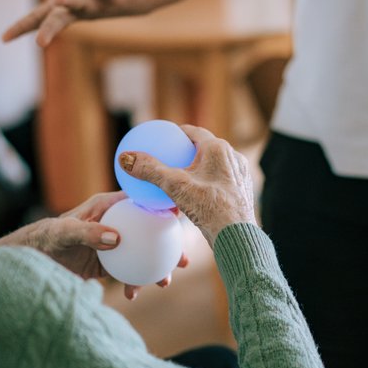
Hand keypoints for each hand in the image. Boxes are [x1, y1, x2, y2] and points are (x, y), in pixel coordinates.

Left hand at [0, 191, 187, 299]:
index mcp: (109, 205)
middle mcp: (116, 222)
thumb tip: (117, 238)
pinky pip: (128, 270)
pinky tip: (133, 294)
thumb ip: (89, 232)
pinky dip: (134, 281)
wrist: (32, 261)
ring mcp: (114, 243)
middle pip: (151, 229)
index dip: (162, 205)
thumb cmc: (46, 238)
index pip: (141, 201)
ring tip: (165, 282)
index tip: (179, 216)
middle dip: (169, 243)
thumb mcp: (66, 232)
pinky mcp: (108, 262)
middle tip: (183, 259)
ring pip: (144, 253)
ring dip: (157, 267)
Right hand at [2, 0, 154, 46]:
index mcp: (65, 7)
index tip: (3, 39)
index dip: (21, 28)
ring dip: (72, 2)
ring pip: (83, 4)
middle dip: (49, 30)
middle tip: (39, 43)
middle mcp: (80, 10)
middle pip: (60, 19)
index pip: (38, 18)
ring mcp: (97, 3)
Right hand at [118, 125, 256, 246]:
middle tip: (171, 155)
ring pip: (215, 163)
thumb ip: (150, 170)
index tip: (164, 137)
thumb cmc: (208, 208)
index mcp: (218, 148)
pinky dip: (208, 181)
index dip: (177, 133)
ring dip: (199, 166)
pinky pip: (221, 179)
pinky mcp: (243, 189)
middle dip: (188, 149)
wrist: (237, 235)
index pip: (194, 132)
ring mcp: (240, 173)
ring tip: (182, 174)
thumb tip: (125, 158)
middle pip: (205, 147)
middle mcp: (233, 156)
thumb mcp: (175, 186)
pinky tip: (196, 194)